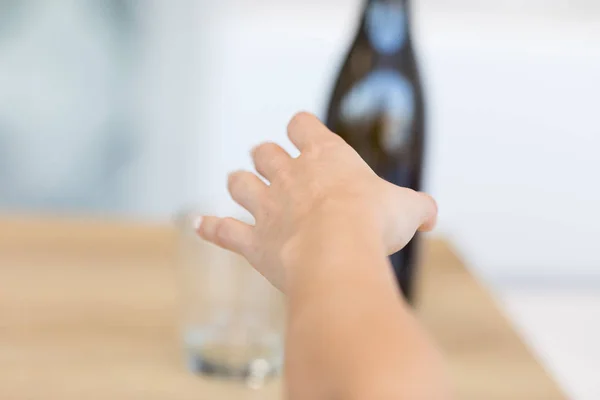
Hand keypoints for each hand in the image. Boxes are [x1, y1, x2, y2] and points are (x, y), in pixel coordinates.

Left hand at [196, 112, 436, 290]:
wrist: (338, 252)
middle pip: (264, 152)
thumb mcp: (409, 209)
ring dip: (241, 184)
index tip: (304, 134)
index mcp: (325, 158)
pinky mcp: (252, 240)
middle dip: (266, 157)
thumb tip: (431, 216)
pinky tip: (200, 224)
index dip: (301, 127)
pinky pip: (223, 230)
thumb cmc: (373, 223)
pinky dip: (211, 227)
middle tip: (273, 166)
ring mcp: (266, 207)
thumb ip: (420, 207)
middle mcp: (289, 176)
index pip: (302, 124)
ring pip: (240, 183)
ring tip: (243, 187)